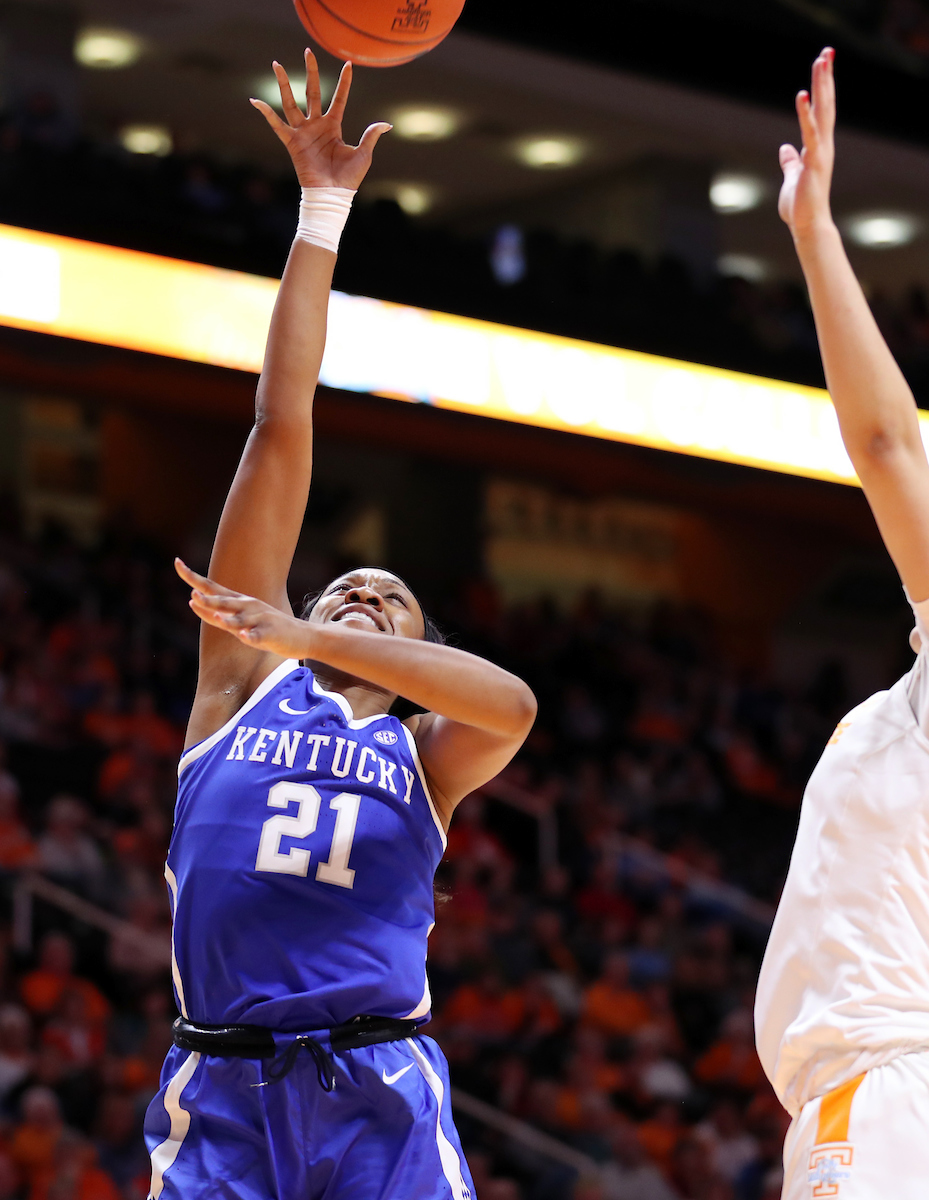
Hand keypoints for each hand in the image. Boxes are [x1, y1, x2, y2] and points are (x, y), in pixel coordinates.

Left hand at [175, 559, 312, 658]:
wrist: (302, 636)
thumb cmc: (267, 629)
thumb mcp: (239, 621)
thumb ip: (215, 613)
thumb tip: (192, 600)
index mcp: (239, 602)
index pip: (211, 587)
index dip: (193, 577)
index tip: (177, 563)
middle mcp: (248, 607)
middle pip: (225, 603)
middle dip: (210, 601)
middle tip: (193, 595)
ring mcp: (260, 621)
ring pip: (241, 620)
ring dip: (229, 619)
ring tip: (219, 617)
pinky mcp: (271, 635)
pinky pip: (259, 636)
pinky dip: (252, 636)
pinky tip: (247, 636)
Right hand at [250, 50, 390, 188]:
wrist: (333, 195)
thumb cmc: (349, 178)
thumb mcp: (364, 154)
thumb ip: (371, 135)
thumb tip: (387, 124)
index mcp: (334, 126)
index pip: (339, 98)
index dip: (344, 83)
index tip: (349, 64)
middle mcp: (317, 126)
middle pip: (312, 92)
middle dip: (311, 72)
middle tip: (308, 52)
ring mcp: (303, 133)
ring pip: (291, 102)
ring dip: (284, 84)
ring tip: (277, 64)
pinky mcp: (292, 143)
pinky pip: (276, 125)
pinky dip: (266, 113)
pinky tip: (255, 101)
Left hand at [778, 47, 835, 238]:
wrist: (807, 226)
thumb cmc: (800, 205)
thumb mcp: (792, 177)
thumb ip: (790, 162)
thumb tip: (785, 149)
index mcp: (818, 147)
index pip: (822, 111)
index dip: (823, 88)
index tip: (823, 65)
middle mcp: (823, 145)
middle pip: (826, 104)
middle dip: (826, 78)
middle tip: (827, 52)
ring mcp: (821, 152)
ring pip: (823, 112)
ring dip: (822, 86)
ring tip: (820, 62)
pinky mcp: (814, 162)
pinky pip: (810, 132)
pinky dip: (806, 113)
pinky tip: (802, 95)